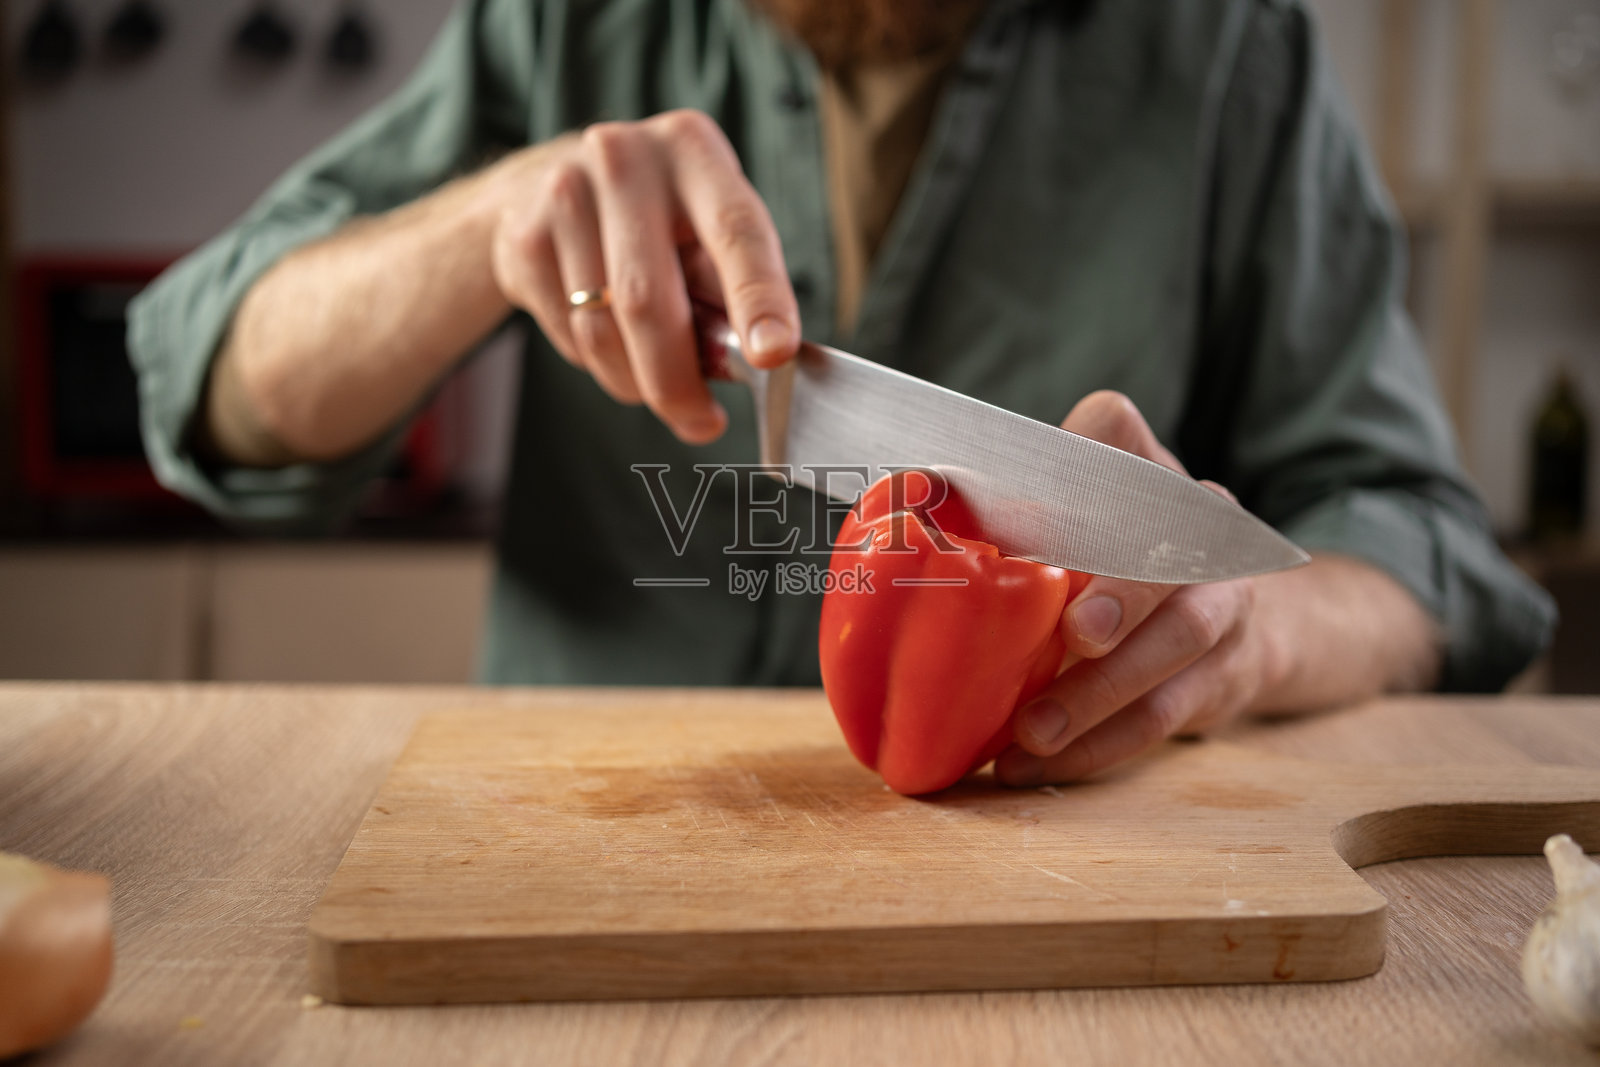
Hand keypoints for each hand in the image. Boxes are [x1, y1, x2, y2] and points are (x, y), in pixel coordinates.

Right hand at [485, 110, 800, 442]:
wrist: (544, 185)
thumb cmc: (657, 219)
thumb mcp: (707, 230)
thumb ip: (733, 293)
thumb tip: (754, 366)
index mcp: (694, 151)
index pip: (736, 230)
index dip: (758, 297)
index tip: (774, 354)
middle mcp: (626, 159)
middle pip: (648, 300)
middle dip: (677, 381)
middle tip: (701, 422)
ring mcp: (564, 194)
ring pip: (601, 331)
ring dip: (636, 382)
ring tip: (656, 381)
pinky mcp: (522, 237)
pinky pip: (567, 336)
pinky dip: (597, 362)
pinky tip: (609, 339)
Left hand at [992, 391, 1281, 785]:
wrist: (1237, 625)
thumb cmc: (1118, 564)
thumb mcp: (1077, 520)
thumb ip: (1008, 509)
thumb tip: (905, 498)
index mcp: (1143, 476)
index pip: (1115, 435)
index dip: (1080, 457)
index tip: (1031, 508)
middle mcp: (1197, 531)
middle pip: (1170, 551)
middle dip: (1124, 597)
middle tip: (1078, 634)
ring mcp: (1222, 605)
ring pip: (1177, 645)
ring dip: (1101, 695)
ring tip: (1033, 730)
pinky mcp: (1219, 678)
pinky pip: (1162, 717)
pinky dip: (1096, 747)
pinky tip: (1035, 765)